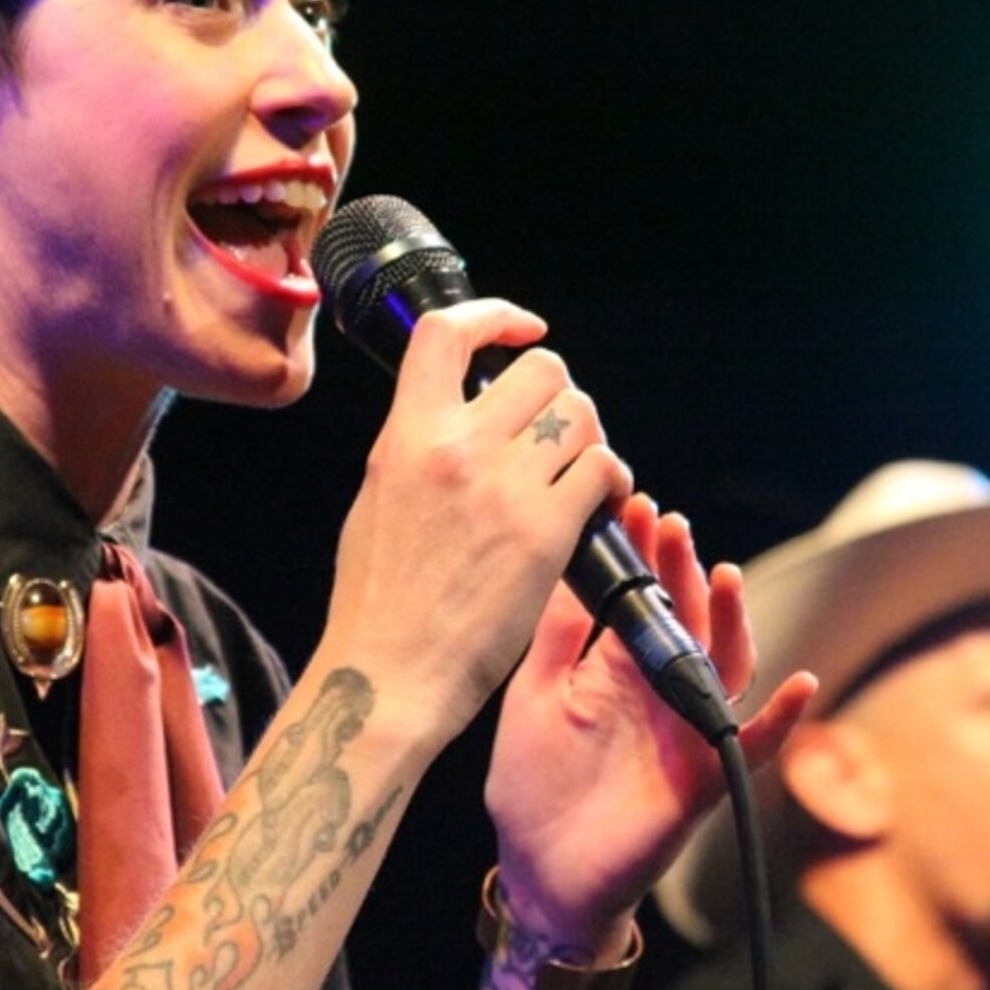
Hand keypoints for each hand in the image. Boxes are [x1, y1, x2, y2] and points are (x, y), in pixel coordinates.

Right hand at [320, 300, 634, 740]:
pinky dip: (613, 479)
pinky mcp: (545, 533)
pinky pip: (602, 470)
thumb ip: (417, 448)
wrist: (388, 673)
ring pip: (580, 414)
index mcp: (406, 436)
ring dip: (589, 437)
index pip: (447, 333)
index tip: (523, 329)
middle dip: (560, 394)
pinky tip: (602, 502)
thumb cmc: (378, 601)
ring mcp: (503, 489)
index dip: (496, 316)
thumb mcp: (376, 499)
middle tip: (557, 435)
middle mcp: (455, 449)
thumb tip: (455, 418)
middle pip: (541, 370)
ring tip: (580, 472)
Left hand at [483, 493, 815, 956]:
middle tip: (669, 524)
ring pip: (724, 667)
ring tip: (722, 575)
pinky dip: (781, 719)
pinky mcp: (703, 781)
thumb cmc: (532, 789)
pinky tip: (798, 685)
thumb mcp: (532, 697)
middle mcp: (659, 693)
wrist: (539, 874)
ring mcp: (685, 733)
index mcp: (616, 670)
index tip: (635, 506)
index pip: (643, 599)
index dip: (643, 554)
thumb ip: (555, 639)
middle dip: (683, 569)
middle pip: (688, 619)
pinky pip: (752, 746)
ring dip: (731, 622)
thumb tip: (568, 567)